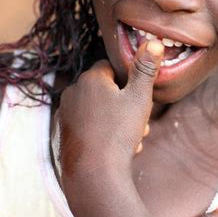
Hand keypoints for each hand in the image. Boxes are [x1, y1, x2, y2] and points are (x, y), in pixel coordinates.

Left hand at [58, 40, 163, 189]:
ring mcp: (65, 113)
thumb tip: (153, 42)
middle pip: (104, 90)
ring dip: (115, 120)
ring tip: (131, 139)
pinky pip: (87, 126)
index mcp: (90, 78)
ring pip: (97, 110)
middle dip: (123, 104)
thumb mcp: (139, 98)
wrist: (94, 174)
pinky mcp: (63, 133)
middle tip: (139, 123)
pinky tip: (115, 148)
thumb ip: (146, 69)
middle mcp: (73, 91)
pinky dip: (101, 133)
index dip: (127, 81)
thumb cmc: (118, 133)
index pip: (110, 68)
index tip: (137, 98)